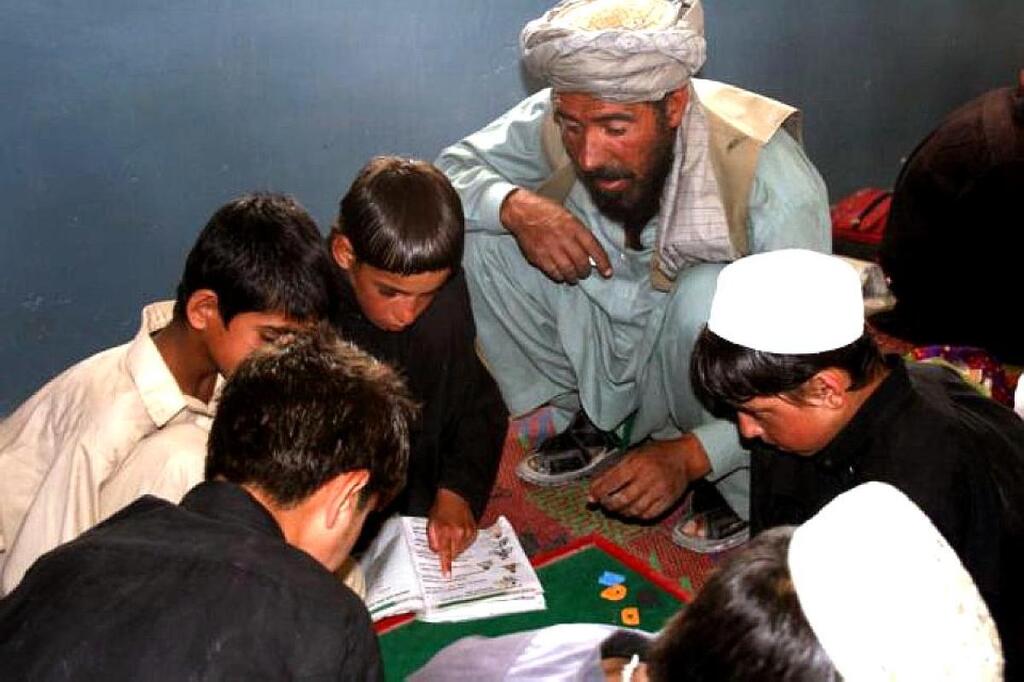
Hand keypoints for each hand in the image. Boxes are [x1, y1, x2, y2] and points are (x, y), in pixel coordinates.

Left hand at [427, 489, 477, 577]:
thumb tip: (436, 552)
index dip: (446, 565)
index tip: (447, 575)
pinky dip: (462, 542)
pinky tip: (458, 534)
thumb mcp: (431, 524)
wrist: (455, 497)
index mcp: (444, 531)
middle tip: (445, 543)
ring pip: (460, 550)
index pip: (445, 552)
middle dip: (448, 553)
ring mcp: (467, 532)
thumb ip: (432, 540)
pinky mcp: (474, 532)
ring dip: (455, 547)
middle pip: (453, 554)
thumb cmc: (441, 509)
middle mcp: (457, 533)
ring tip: (451, 535)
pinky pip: (467, 544)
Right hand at [500, 188, 612, 283]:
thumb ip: (579, 234)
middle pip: (581, 263)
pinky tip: (560, 274)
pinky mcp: (539, 257)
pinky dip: (560, 276)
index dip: (602, 263)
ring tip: (574, 276)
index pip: (594, 248)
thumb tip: (590, 253)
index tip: (607, 272)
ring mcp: (551, 249)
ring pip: (568, 271)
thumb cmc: (547, 212)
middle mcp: (564, 239)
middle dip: (585, 271)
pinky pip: (554, 273)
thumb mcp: (569, 216)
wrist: (523, 212)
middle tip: (584, 272)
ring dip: (574, 277)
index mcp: (574, 227)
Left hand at [588, 435, 711, 518]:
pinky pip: (648, 515)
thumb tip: (594, 488)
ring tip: (617, 507)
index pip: (612, 481)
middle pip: (622, 499)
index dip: (598, 492)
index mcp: (637, 463)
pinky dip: (636, 516)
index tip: (591, 497)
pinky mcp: (668, 501)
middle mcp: (648, 478)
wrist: (684, 458)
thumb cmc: (655, 454)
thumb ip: (613, 470)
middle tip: (604, 503)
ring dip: (621, 512)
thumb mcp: (633, 454)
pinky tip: (632, 510)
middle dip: (608, 505)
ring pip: (634, 510)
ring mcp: (660, 491)